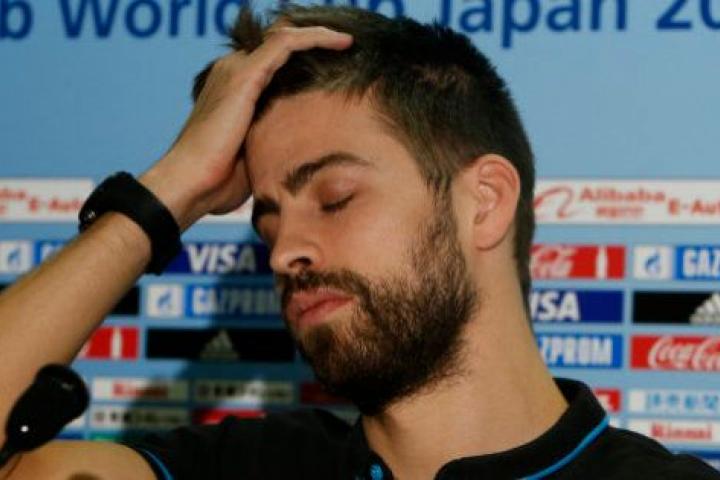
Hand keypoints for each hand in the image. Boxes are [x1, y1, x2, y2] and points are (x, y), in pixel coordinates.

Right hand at [140, 26, 352, 229]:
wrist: (190, 184)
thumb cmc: (219, 182)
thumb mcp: (256, 154)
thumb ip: (274, 141)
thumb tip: (303, 154)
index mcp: (234, 89)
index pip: (273, 59)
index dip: (305, 57)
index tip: (339, 65)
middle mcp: (232, 72)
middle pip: (280, 42)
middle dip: (314, 40)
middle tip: (347, 46)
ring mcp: (236, 70)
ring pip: (285, 36)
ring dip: (320, 34)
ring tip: (348, 40)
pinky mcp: (244, 75)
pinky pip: (286, 43)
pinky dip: (315, 37)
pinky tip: (343, 42)